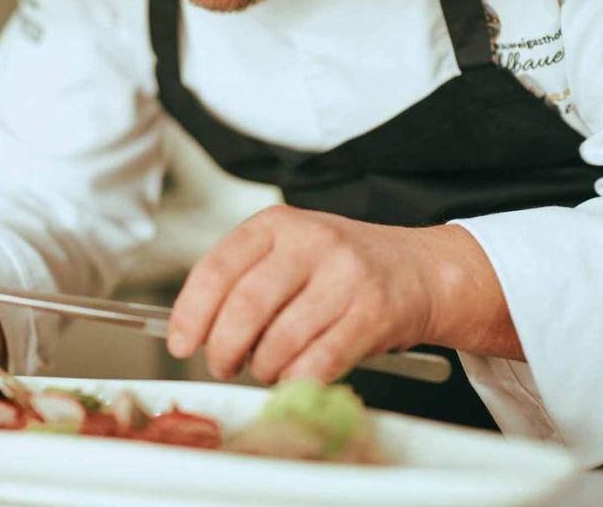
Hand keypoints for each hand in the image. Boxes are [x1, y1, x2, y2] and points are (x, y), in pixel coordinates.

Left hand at [166, 205, 519, 383]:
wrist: (421, 269)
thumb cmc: (344, 265)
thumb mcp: (291, 250)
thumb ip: (245, 277)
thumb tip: (195, 328)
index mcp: (278, 224)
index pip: (218, 268)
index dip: (192, 312)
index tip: (181, 343)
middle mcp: (311, 243)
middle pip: (245, 306)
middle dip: (223, 348)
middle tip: (221, 365)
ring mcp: (345, 277)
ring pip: (281, 340)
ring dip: (262, 368)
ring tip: (264, 369)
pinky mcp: (373, 313)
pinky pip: (320, 361)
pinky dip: (298, 379)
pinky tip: (296, 376)